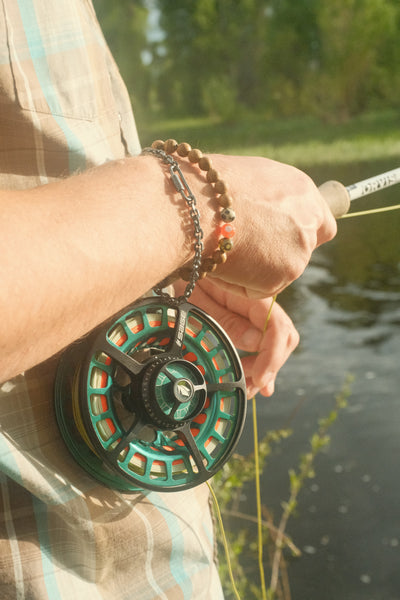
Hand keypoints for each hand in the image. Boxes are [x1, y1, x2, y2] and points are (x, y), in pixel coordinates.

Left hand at [177, 278, 298, 396]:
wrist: (180, 263)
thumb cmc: (185, 279)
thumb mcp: (200, 301)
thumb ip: (228, 322)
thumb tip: (256, 343)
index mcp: (252, 294)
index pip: (276, 327)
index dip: (272, 356)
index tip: (260, 379)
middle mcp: (261, 303)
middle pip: (283, 338)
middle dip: (269, 366)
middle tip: (249, 387)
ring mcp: (257, 311)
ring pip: (275, 343)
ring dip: (264, 368)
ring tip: (247, 389)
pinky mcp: (249, 319)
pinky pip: (262, 342)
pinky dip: (259, 362)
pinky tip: (253, 380)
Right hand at [195, 155, 336, 297]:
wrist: (195, 205)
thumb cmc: (207, 187)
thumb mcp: (248, 178)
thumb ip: (268, 198)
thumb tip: (261, 212)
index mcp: (302, 189)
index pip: (321, 220)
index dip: (300, 231)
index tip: (283, 238)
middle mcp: (309, 218)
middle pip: (303, 249)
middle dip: (278, 254)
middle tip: (249, 251)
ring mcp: (300, 250)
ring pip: (279, 272)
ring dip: (255, 269)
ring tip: (225, 248)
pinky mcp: (284, 275)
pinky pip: (258, 289)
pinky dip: (239, 283)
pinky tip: (222, 261)